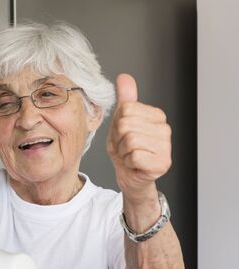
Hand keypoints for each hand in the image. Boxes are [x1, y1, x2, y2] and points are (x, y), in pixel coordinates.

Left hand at [107, 74, 171, 198]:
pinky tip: (135, 164)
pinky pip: (134, 156)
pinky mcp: (162, 163)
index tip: (122, 134)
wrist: (130, 176)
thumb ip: (125, 99)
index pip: (126, 109)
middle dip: (118, 139)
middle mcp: (165, 129)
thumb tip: (124, 77)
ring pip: (130, 140)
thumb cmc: (126, 150)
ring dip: (123, 151)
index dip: (116, 124)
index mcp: (156, 115)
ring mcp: (166, 146)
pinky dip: (128, 162)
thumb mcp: (121, 121)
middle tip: (125, 147)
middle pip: (126, 125)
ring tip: (130, 155)